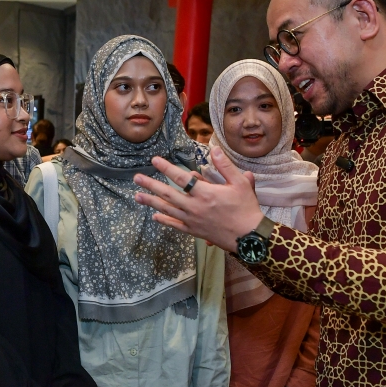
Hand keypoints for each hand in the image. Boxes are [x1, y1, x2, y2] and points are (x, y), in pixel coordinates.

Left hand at [133, 147, 262, 251]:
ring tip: (137, 196)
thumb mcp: (240, 183)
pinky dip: (164, 220)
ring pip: (167, 209)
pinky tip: (154, 216)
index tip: (154, 161)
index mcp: (205, 193)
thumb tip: (214, 149)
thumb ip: (225, 166)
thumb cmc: (246, 208)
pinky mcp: (194, 231)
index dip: (166, 168)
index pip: (181, 178)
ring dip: (151, 202)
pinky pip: (175, 225)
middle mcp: (194, 207)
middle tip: (136, 178)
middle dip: (150, 185)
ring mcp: (192, 220)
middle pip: (168, 193)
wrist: (249, 237)